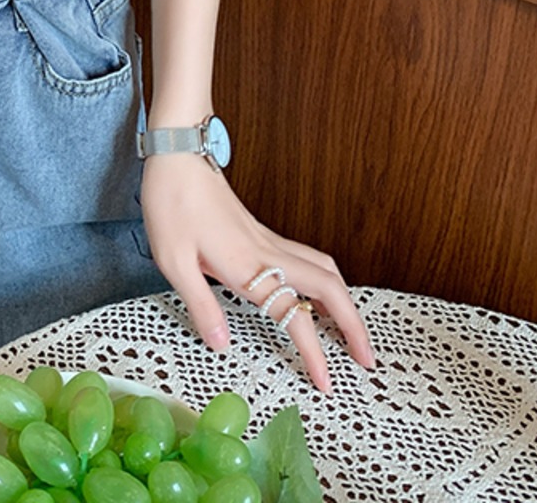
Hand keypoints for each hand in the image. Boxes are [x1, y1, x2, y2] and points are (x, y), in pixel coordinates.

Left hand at [140, 151, 375, 391]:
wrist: (177, 154)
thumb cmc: (171, 202)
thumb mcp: (173, 260)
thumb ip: (200, 304)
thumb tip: (222, 344)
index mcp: (247, 265)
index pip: (294, 315)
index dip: (314, 352)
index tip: (326, 381)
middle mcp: (267, 252)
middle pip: (331, 287)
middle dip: (354, 325)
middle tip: (365, 358)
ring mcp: (268, 239)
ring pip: (324, 269)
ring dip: (344, 301)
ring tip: (348, 330)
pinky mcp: (261, 232)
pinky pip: (307, 259)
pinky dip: (325, 281)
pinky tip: (315, 294)